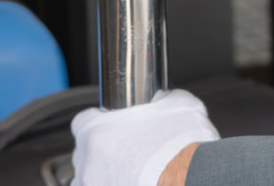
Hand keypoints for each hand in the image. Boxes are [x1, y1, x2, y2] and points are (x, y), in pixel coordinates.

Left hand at [70, 89, 219, 185]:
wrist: (191, 179)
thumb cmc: (182, 147)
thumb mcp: (179, 105)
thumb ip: (164, 98)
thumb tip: (166, 97)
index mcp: (96, 132)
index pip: (82, 121)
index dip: (98, 122)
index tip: (112, 126)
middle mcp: (88, 163)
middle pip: (85, 153)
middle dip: (103, 153)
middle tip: (129, 153)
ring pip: (89, 180)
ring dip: (105, 176)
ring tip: (131, 175)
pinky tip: (135, 183)